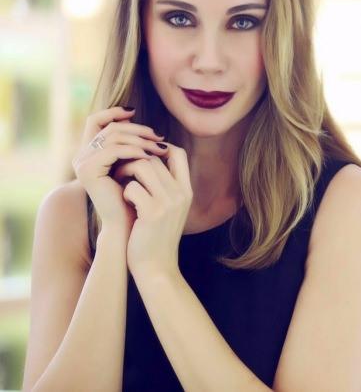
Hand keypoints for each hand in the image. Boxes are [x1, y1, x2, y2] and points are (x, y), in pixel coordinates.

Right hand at [72, 106, 167, 236]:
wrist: (127, 225)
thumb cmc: (136, 198)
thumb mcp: (135, 167)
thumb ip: (135, 148)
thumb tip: (149, 129)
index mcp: (90, 152)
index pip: (96, 120)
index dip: (114, 112)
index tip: (135, 111)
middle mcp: (82, 155)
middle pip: (110, 127)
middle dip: (138, 129)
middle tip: (158, 136)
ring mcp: (82, 162)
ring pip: (114, 136)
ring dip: (140, 139)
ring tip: (159, 147)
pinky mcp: (87, 170)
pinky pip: (114, 150)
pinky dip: (134, 150)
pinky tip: (149, 156)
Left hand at [117, 142, 192, 278]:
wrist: (156, 267)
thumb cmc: (155, 236)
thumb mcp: (168, 209)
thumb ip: (163, 186)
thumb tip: (146, 160)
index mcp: (186, 190)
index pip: (177, 153)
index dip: (158, 148)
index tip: (140, 156)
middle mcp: (181, 193)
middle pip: (155, 158)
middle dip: (133, 160)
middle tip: (120, 169)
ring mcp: (169, 202)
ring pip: (143, 167)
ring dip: (126, 171)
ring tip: (118, 181)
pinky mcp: (153, 213)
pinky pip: (133, 187)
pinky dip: (123, 191)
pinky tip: (122, 200)